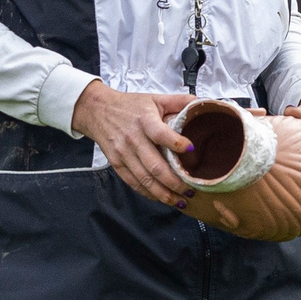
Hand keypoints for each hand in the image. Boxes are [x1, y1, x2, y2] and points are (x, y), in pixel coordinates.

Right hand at [72, 83, 197, 207]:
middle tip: (190, 191)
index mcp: (145, 121)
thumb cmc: (130, 105)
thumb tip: (203, 103)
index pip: (161, 134)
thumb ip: (179, 101)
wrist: (97, 110)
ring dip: (163, 194)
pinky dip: (148, 193)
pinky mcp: (116, 163)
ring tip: (179, 201)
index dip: (176, 143)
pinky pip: (133, 183)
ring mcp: (123, 153)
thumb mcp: (155, 98)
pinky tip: (161, 198)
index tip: (191, 149)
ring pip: (145, 179)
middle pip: (155, 166)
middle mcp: (133, 139)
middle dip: (174, 182)